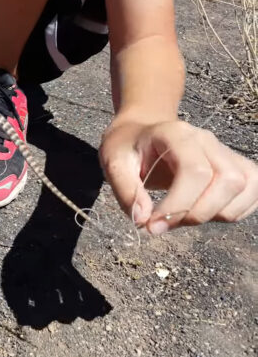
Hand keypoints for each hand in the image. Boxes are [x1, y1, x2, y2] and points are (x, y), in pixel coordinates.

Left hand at [99, 116, 257, 234]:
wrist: (141, 132)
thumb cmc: (127, 147)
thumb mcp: (113, 163)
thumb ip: (126, 191)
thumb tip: (143, 219)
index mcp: (177, 134)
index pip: (195, 171)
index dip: (178, 205)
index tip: (152, 225)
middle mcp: (208, 140)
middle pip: (227, 181)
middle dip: (197, 213)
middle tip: (164, 223)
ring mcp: (226, 152)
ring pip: (244, 189)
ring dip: (215, 214)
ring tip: (181, 215)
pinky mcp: (237, 166)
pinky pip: (253, 193)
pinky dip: (232, 211)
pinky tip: (202, 211)